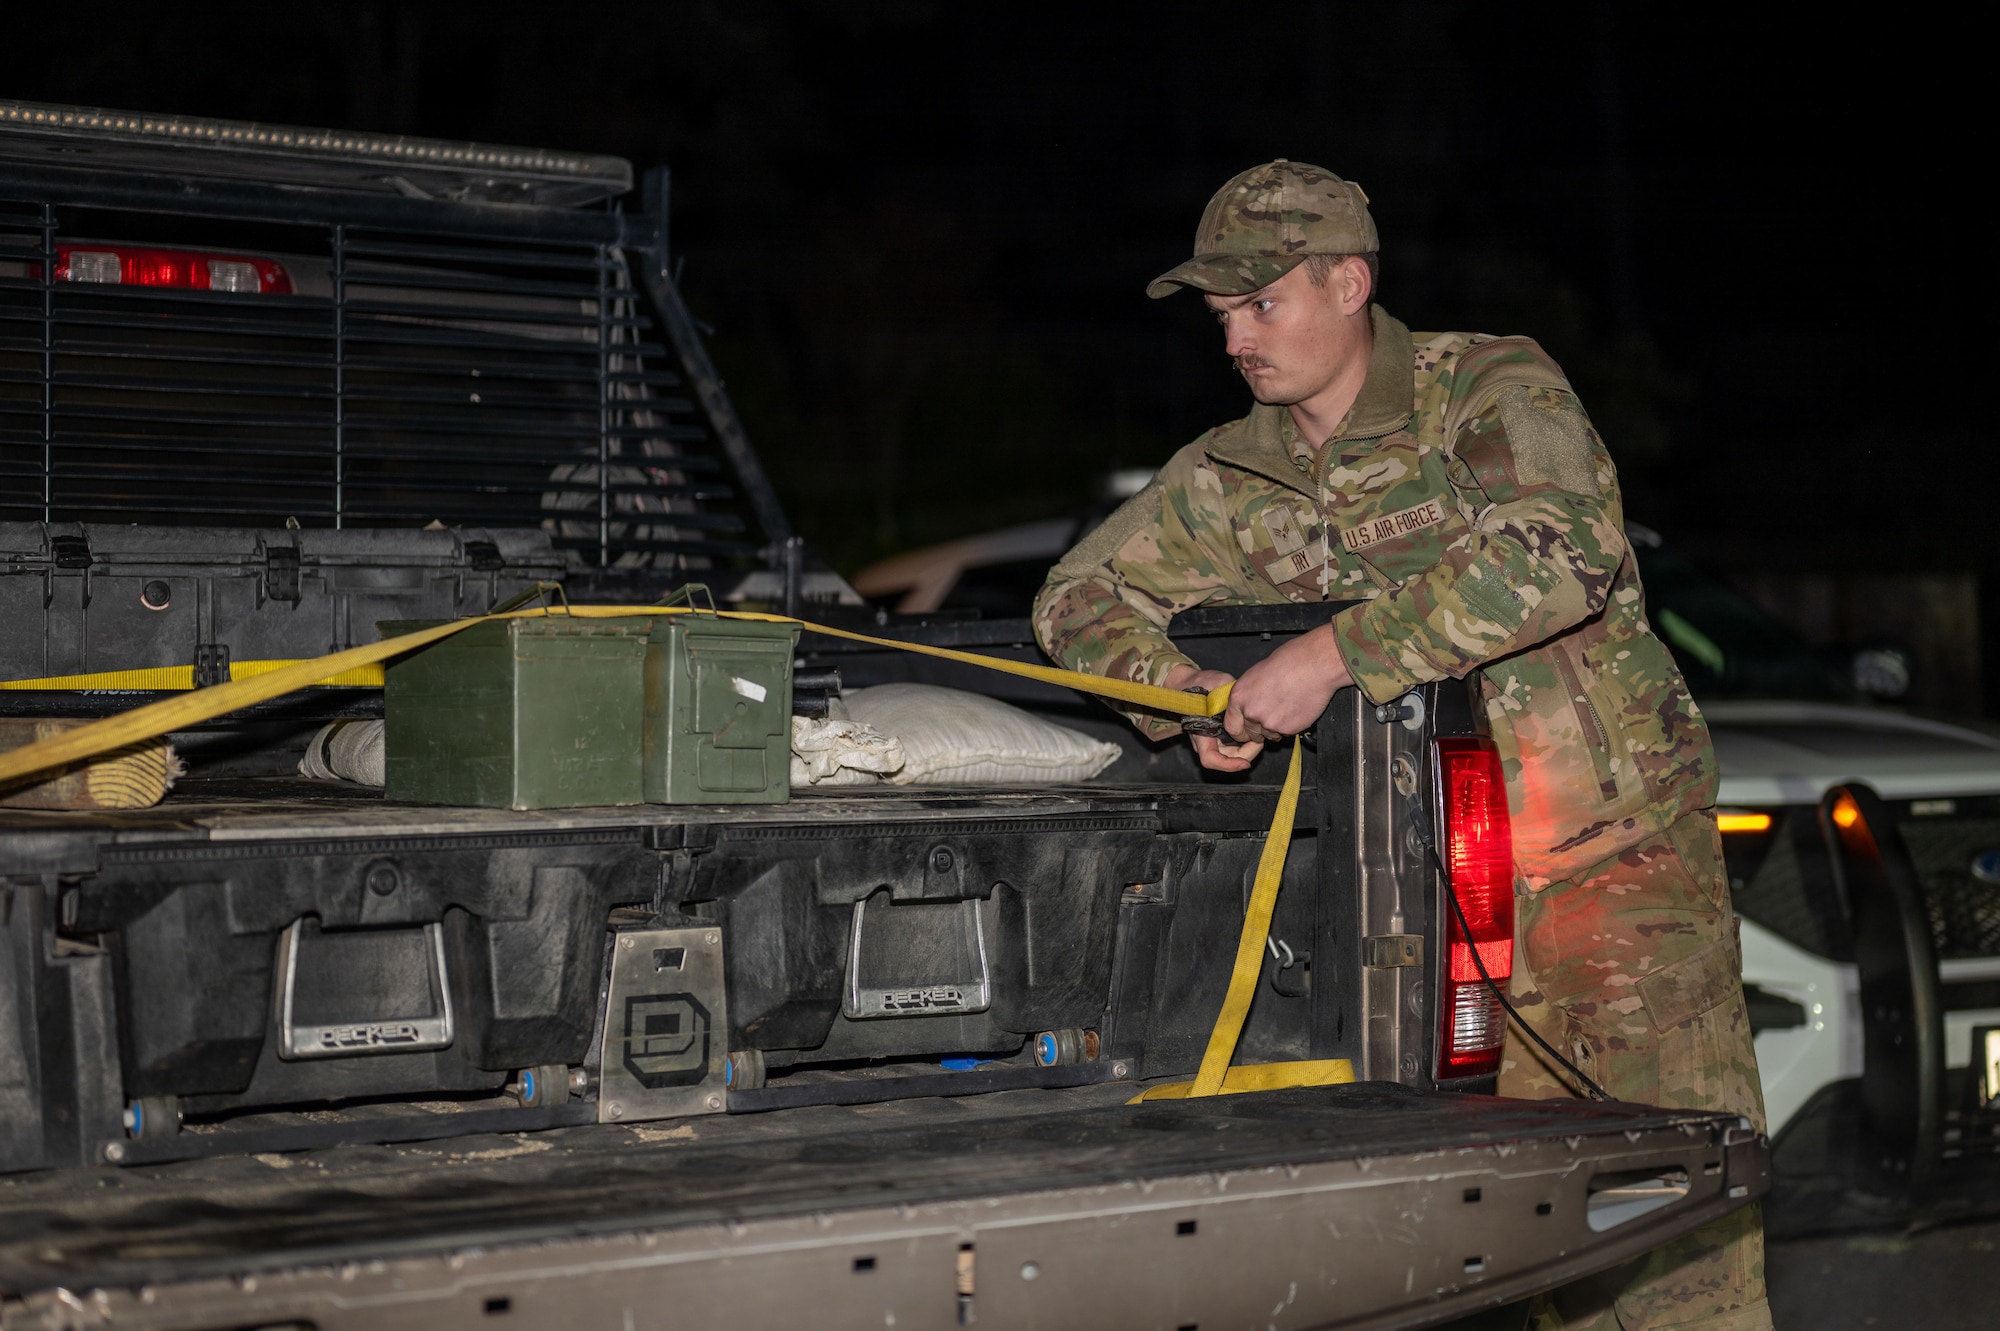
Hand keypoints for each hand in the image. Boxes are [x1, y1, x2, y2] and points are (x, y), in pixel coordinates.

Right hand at [1162, 663, 1264, 772]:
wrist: (1190, 684)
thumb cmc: (1200, 684)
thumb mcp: (1215, 684)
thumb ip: (1228, 694)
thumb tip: (1243, 703)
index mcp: (1200, 732)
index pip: (1211, 759)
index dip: (1229, 765)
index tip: (1246, 764)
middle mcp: (1206, 741)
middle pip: (1228, 759)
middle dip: (1247, 753)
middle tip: (1260, 739)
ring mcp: (1214, 739)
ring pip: (1234, 754)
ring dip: (1248, 747)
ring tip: (1258, 732)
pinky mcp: (1221, 735)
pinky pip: (1235, 746)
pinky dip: (1246, 741)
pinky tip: (1253, 729)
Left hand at [1223, 623, 1351, 743]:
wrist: (1314, 664)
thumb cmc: (1289, 661)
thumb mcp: (1257, 674)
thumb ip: (1249, 695)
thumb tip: (1249, 705)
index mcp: (1239, 697)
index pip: (1232, 726)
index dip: (1240, 731)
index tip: (1246, 732)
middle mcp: (1251, 712)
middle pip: (1251, 734)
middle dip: (1260, 730)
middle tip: (1272, 717)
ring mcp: (1269, 723)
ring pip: (1270, 735)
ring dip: (1276, 727)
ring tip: (1287, 707)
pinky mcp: (1288, 729)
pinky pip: (1286, 734)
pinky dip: (1291, 726)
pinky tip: (1296, 709)